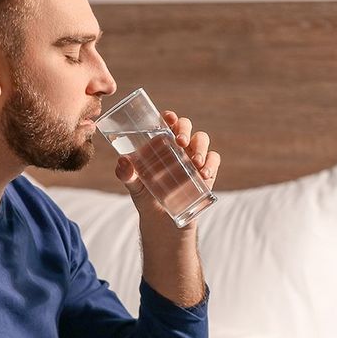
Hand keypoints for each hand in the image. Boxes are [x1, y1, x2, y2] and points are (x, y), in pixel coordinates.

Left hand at [114, 109, 221, 226]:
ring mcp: (193, 157)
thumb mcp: (134, 186)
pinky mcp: (206, 171)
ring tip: (195, 162)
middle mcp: (178, 146)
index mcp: (160, 143)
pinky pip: (213, 160)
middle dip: (185, 129)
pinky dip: (211, 164)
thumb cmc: (146, 196)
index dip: (169, 117)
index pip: (166, 123)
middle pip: (186, 126)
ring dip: (200, 147)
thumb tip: (123, 162)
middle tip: (180, 142)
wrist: (161, 221)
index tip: (168, 118)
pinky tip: (204, 174)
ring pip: (202, 140)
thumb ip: (126, 175)